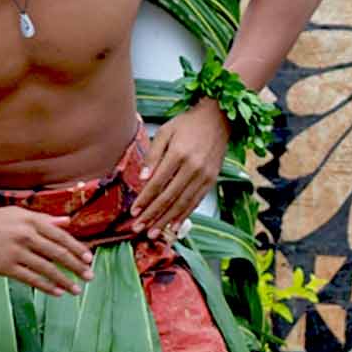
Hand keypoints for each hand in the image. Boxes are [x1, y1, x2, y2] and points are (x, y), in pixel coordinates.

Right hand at [0, 206, 93, 295]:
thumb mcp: (18, 213)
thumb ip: (44, 218)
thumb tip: (67, 221)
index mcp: (32, 221)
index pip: (61, 236)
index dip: (77, 248)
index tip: (89, 259)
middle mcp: (26, 235)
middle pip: (58, 253)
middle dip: (76, 266)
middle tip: (90, 276)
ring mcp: (16, 251)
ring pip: (47, 268)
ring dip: (65, 280)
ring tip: (77, 290)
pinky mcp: (5, 266)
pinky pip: (30, 278)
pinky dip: (46, 286)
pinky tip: (58, 292)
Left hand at [133, 100, 228, 235]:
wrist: (218, 119)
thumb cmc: (188, 124)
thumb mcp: (165, 132)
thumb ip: (153, 155)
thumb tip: (143, 178)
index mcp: (179, 154)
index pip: (158, 182)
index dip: (145, 199)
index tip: (134, 211)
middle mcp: (194, 167)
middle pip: (169, 197)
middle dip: (152, 215)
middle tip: (138, 228)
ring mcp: (205, 175)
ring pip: (183, 204)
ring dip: (166, 220)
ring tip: (153, 232)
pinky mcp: (212, 180)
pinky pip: (196, 202)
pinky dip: (184, 216)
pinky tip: (174, 226)